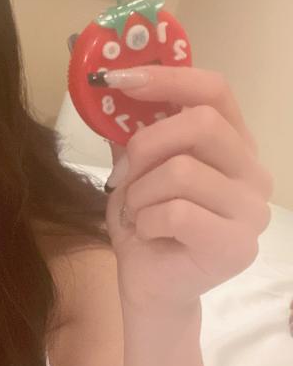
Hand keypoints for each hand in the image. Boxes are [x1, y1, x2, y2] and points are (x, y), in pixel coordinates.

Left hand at [103, 66, 273, 313]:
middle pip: (201, 123)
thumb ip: (133, 133)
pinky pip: (176, 212)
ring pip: (182, 170)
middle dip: (145, 146)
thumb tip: (112, 86)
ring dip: (139, 193)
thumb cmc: (147, 226)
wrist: (151, 287)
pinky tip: (147, 234)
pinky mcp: (237, 246)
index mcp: (233, 144)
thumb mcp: (134, 171)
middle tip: (123, 176)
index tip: (118, 79)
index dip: (167, 78)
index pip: (215, 90)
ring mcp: (252, 210)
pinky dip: (145, 221)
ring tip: (137, 213)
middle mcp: (253, 171)